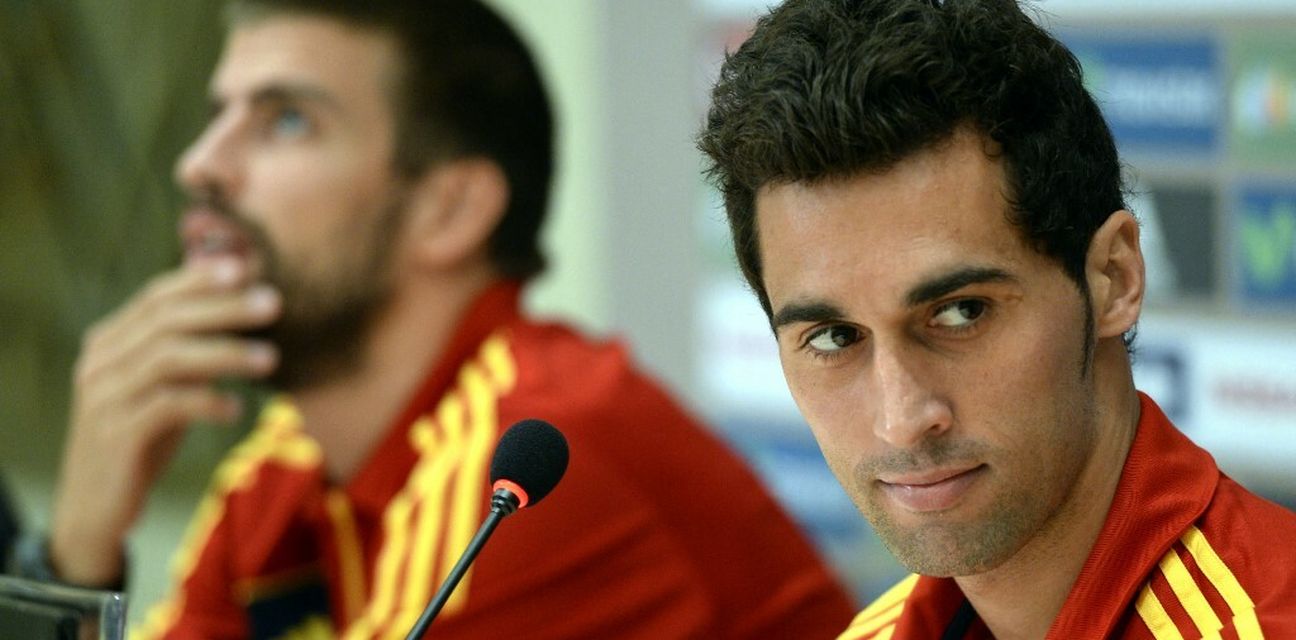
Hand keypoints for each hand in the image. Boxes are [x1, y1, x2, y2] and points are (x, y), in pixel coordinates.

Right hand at [49, 259, 280, 585]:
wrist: (95, 506)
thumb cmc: (140, 440)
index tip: (247, 266)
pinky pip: (166, 406)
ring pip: (168, 358)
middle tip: (274, 303)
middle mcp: (100, 363)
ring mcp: (103, 398)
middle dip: (224, 308)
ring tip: (271, 358)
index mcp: (109, 343)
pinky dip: (207, 402)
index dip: (200, 279)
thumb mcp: (164, 389)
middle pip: (166, 320)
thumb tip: (236, 306)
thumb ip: (187, 351)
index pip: (156, 297)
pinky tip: (237, 410)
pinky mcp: (115, 435)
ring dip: (225, 353)